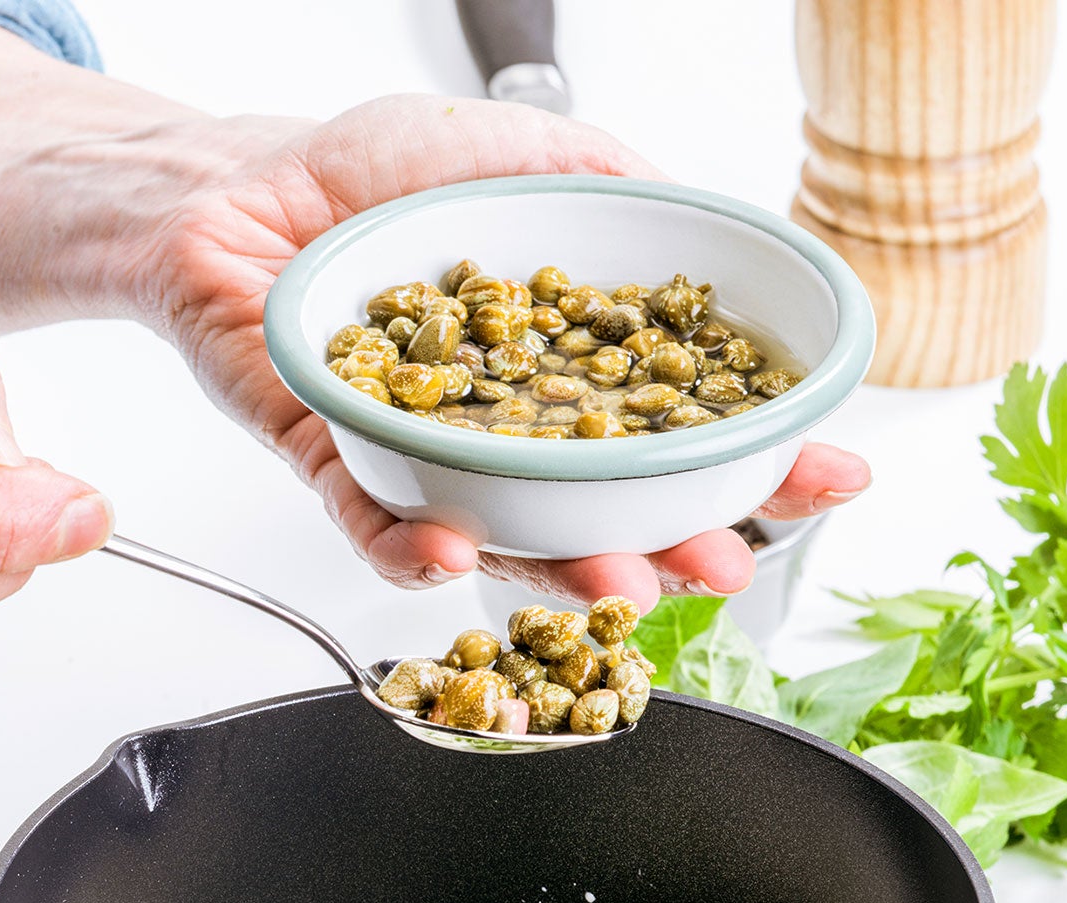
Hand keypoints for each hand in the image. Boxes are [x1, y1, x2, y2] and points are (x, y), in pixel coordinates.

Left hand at [148, 97, 870, 605]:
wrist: (240, 185)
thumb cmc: (375, 174)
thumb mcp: (527, 154)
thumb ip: (618, 195)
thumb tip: (718, 234)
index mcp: (564, 372)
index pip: (676, 431)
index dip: (754, 463)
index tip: (825, 481)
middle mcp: (503, 431)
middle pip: (601, 514)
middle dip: (669, 550)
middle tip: (721, 569)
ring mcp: (423, 459)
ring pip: (499, 543)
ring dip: (560, 573)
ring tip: (617, 583)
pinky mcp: (337, 467)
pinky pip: (375, 525)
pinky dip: (411, 547)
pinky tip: (452, 553)